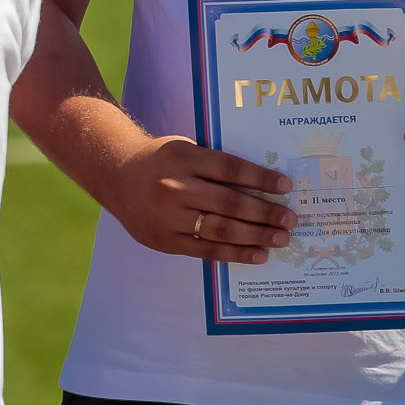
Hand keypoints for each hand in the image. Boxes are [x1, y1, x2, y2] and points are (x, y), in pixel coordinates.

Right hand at [106, 135, 294, 264]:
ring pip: (220, 229)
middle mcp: (174, 186)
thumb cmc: (159, 161)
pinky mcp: (164, 240)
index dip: (260, 178)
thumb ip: (214, 166)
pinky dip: (234, 253)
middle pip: (229, 202)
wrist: (114, 175)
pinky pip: (205, 249)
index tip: (286, 186)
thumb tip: (262, 187)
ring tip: (281, 238)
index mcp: (181, 157)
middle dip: (265, 212)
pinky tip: (257, 254)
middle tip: (291, 219)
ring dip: (256, 235)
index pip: (229, 168)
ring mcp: (167, 215)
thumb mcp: (183, 150)